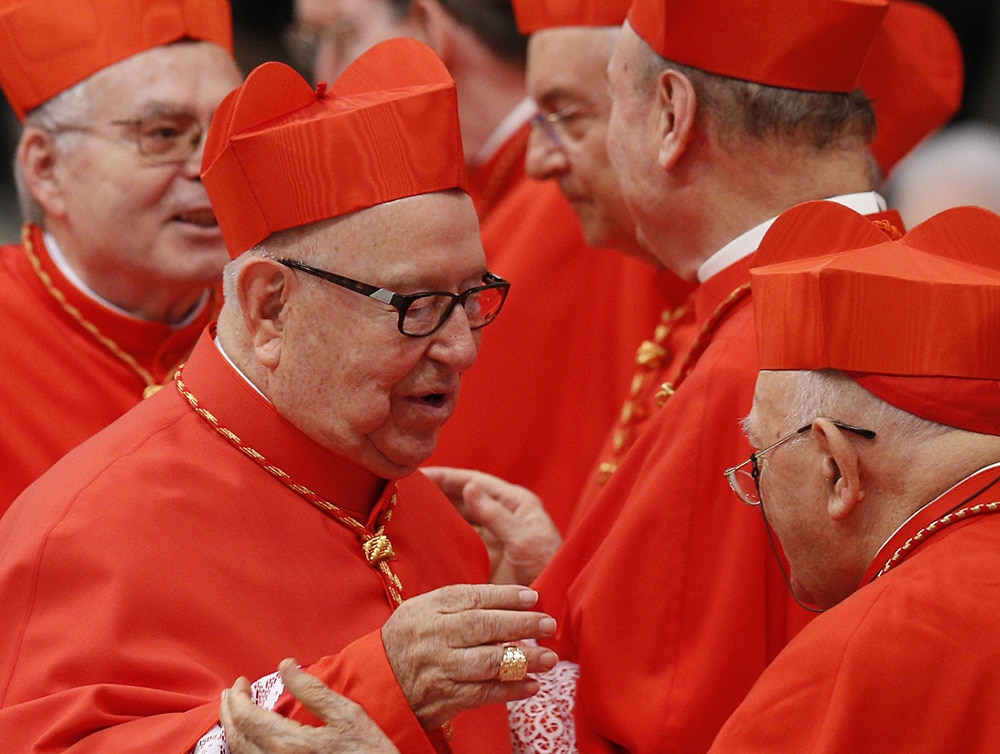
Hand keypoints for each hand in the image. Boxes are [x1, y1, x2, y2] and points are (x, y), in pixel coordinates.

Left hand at [221, 659, 397, 752]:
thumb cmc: (369, 753)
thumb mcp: (347, 715)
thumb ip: (313, 690)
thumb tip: (287, 666)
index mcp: (293, 744)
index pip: (249, 718)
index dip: (240, 698)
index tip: (241, 683)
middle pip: (238, 738)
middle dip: (229, 712)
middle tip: (231, 694)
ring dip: (232, 731)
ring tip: (233, 713)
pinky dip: (244, 748)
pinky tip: (249, 738)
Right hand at [381, 583, 558, 730]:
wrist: (374, 684)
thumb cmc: (407, 642)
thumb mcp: (421, 612)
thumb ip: (457, 604)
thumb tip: (507, 601)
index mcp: (428, 610)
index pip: (472, 598)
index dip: (505, 597)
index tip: (533, 598)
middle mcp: (434, 637)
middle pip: (483, 627)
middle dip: (520, 625)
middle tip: (549, 625)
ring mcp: (439, 669)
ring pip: (486, 662)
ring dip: (522, 660)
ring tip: (549, 659)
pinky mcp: (444, 698)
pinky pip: (483, 693)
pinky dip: (510, 690)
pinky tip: (532, 685)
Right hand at [422, 467, 561, 583]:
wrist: (558, 602)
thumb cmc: (549, 567)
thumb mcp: (524, 540)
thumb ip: (497, 515)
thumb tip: (470, 488)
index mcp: (515, 503)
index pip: (477, 482)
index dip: (449, 477)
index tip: (422, 473)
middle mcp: (503, 516)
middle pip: (465, 498)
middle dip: (439, 493)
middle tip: (408, 491)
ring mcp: (494, 537)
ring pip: (461, 519)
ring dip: (439, 515)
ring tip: (409, 512)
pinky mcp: (488, 558)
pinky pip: (461, 542)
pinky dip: (443, 539)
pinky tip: (423, 540)